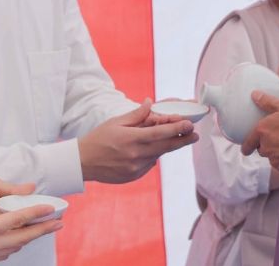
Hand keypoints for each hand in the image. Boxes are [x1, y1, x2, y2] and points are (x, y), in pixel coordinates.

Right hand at [0, 197, 61, 265]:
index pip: (20, 218)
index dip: (37, 212)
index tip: (51, 208)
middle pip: (25, 236)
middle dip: (44, 229)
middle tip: (59, 223)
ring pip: (16, 246)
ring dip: (30, 238)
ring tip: (40, 229)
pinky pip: (4, 253)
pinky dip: (15, 245)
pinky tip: (16, 240)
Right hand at [79, 99, 198, 182]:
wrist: (83, 162)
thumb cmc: (98, 138)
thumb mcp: (116, 122)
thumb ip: (136, 115)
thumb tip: (150, 103)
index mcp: (131, 139)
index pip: (159, 133)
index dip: (176, 129)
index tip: (189, 124)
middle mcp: (136, 155)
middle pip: (165, 147)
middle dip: (182, 140)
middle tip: (195, 135)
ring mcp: (136, 168)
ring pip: (158, 155)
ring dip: (168, 146)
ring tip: (179, 138)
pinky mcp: (134, 176)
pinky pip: (150, 164)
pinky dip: (153, 155)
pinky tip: (150, 149)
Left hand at [240, 91, 278, 172]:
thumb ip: (268, 101)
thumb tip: (254, 95)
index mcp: (262, 130)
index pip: (249, 142)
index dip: (247, 146)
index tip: (246, 149)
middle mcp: (266, 147)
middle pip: (262, 149)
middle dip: (267, 147)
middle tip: (278, 140)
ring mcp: (276, 160)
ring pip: (274, 158)